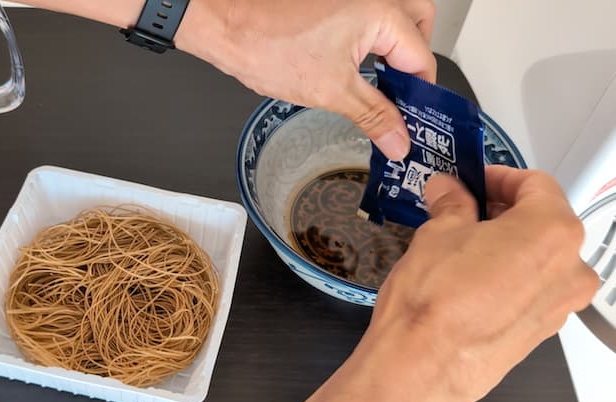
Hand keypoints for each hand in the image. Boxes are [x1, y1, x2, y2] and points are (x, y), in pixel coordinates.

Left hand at [176, 0, 436, 159]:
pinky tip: (356, 63)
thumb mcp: (331, 92)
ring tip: (381, 83)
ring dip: (394, 48)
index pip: (421, 59)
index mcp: (382, 13)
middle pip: (417, 26)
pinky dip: (371, 37)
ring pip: (394, 17)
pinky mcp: (336, 0)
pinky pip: (369, 14)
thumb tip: (399, 141)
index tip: (412, 121)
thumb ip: (374, 116)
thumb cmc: (267, 46)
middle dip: (412, 62)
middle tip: (400, 96)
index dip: (419, 95)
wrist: (226, 25)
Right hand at [214, 167, 598, 401]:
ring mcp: (558, 305)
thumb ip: (451, 203)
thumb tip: (448, 191)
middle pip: (542, 222)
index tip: (474, 179)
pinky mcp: (539, 332)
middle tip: (463, 207)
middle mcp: (568, 269)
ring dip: (504, 244)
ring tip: (460, 244)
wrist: (422, 366)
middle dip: (501, 210)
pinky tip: (468, 277)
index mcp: (552, 231)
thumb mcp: (437, 233)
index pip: (535, 184)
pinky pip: (529, 290)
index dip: (499, 176)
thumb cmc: (433, 303)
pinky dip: (505, 276)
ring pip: (537, 258)